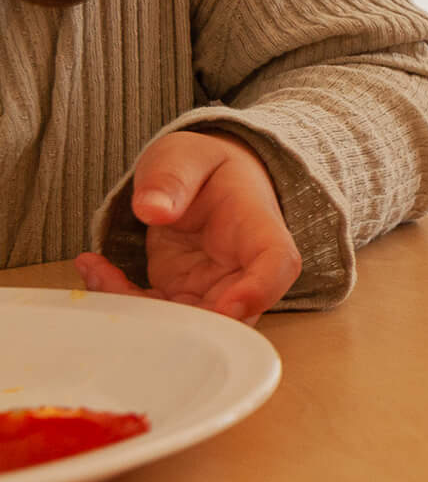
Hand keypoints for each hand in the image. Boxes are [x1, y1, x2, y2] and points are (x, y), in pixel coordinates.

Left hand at [75, 131, 300, 323]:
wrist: (199, 182)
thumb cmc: (203, 167)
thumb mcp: (185, 156)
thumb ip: (171, 178)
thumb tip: (152, 209)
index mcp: (257, 225)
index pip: (278, 264)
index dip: (261, 291)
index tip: (228, 307)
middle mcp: (243, 267)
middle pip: (236, 313)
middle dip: (184, 322)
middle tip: (125, 292)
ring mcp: (213, 289)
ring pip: (191, 325)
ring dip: (139, 313)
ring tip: (96, 270)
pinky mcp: (181, 298)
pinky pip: (155, 316)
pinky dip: (120, 300)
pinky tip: (95, 267)